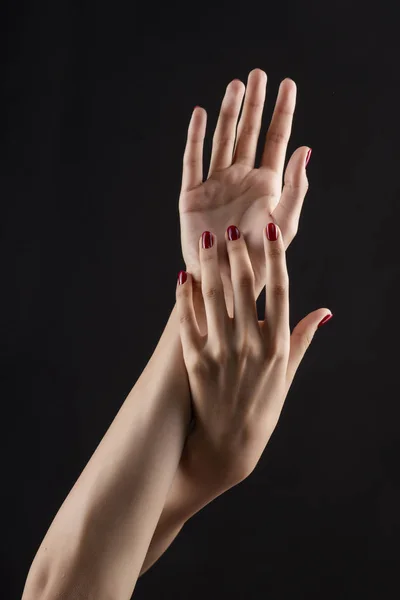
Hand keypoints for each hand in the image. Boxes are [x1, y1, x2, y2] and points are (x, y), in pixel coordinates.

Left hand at [176, 223, 331, 492]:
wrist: (227, 445)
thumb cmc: (262, 408)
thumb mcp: (287, 374)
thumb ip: (302, 339)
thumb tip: (324, 311)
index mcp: (277, 345)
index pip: (280, 290)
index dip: (275, 257)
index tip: (270, 231)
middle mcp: (251, 345)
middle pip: (245, 287)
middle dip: (237, 253)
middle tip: (230, 230)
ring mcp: (222, 352)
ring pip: (214, 297)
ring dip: (209, 265)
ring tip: (205, 242)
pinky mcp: (195, 361)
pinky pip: (188, 320)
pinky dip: (184, 297)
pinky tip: (182, 277)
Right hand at [179, 68, 309, 317]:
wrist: (227, 281)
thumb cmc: (261, 258)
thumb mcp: (286, 224)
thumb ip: (296, 188)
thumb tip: (306, 149)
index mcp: (266, 184)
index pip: (277, 139)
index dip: (283, 112)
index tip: (288, 84)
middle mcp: (241, 179)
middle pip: (248, 133)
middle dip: (254, 104)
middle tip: (257, 75)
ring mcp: (216, 184)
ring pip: (222, 140)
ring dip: (228, 113)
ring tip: (235, 86)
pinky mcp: (192, 195)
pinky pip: (192, 160)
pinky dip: (195, 138)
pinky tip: (199, 114)